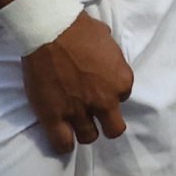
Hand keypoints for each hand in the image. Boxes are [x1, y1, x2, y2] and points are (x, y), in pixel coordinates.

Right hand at [21, 11, 133, 152]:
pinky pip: (62, 143)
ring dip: (84, 132)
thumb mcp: (110, 44)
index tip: (100, 88)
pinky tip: (63, 138)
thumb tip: (106, 61)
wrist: (53, 32)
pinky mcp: (53, 117)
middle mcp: (105, 100)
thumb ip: (112, 60)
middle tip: (96, 118)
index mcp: (122, 81)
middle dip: (106, 124)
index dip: (111, 94)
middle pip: (113, 128)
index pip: (123, 97)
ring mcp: (79, 111)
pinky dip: (64, 145)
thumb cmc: (82, 30)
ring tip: (76, 125)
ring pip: (89, 137)